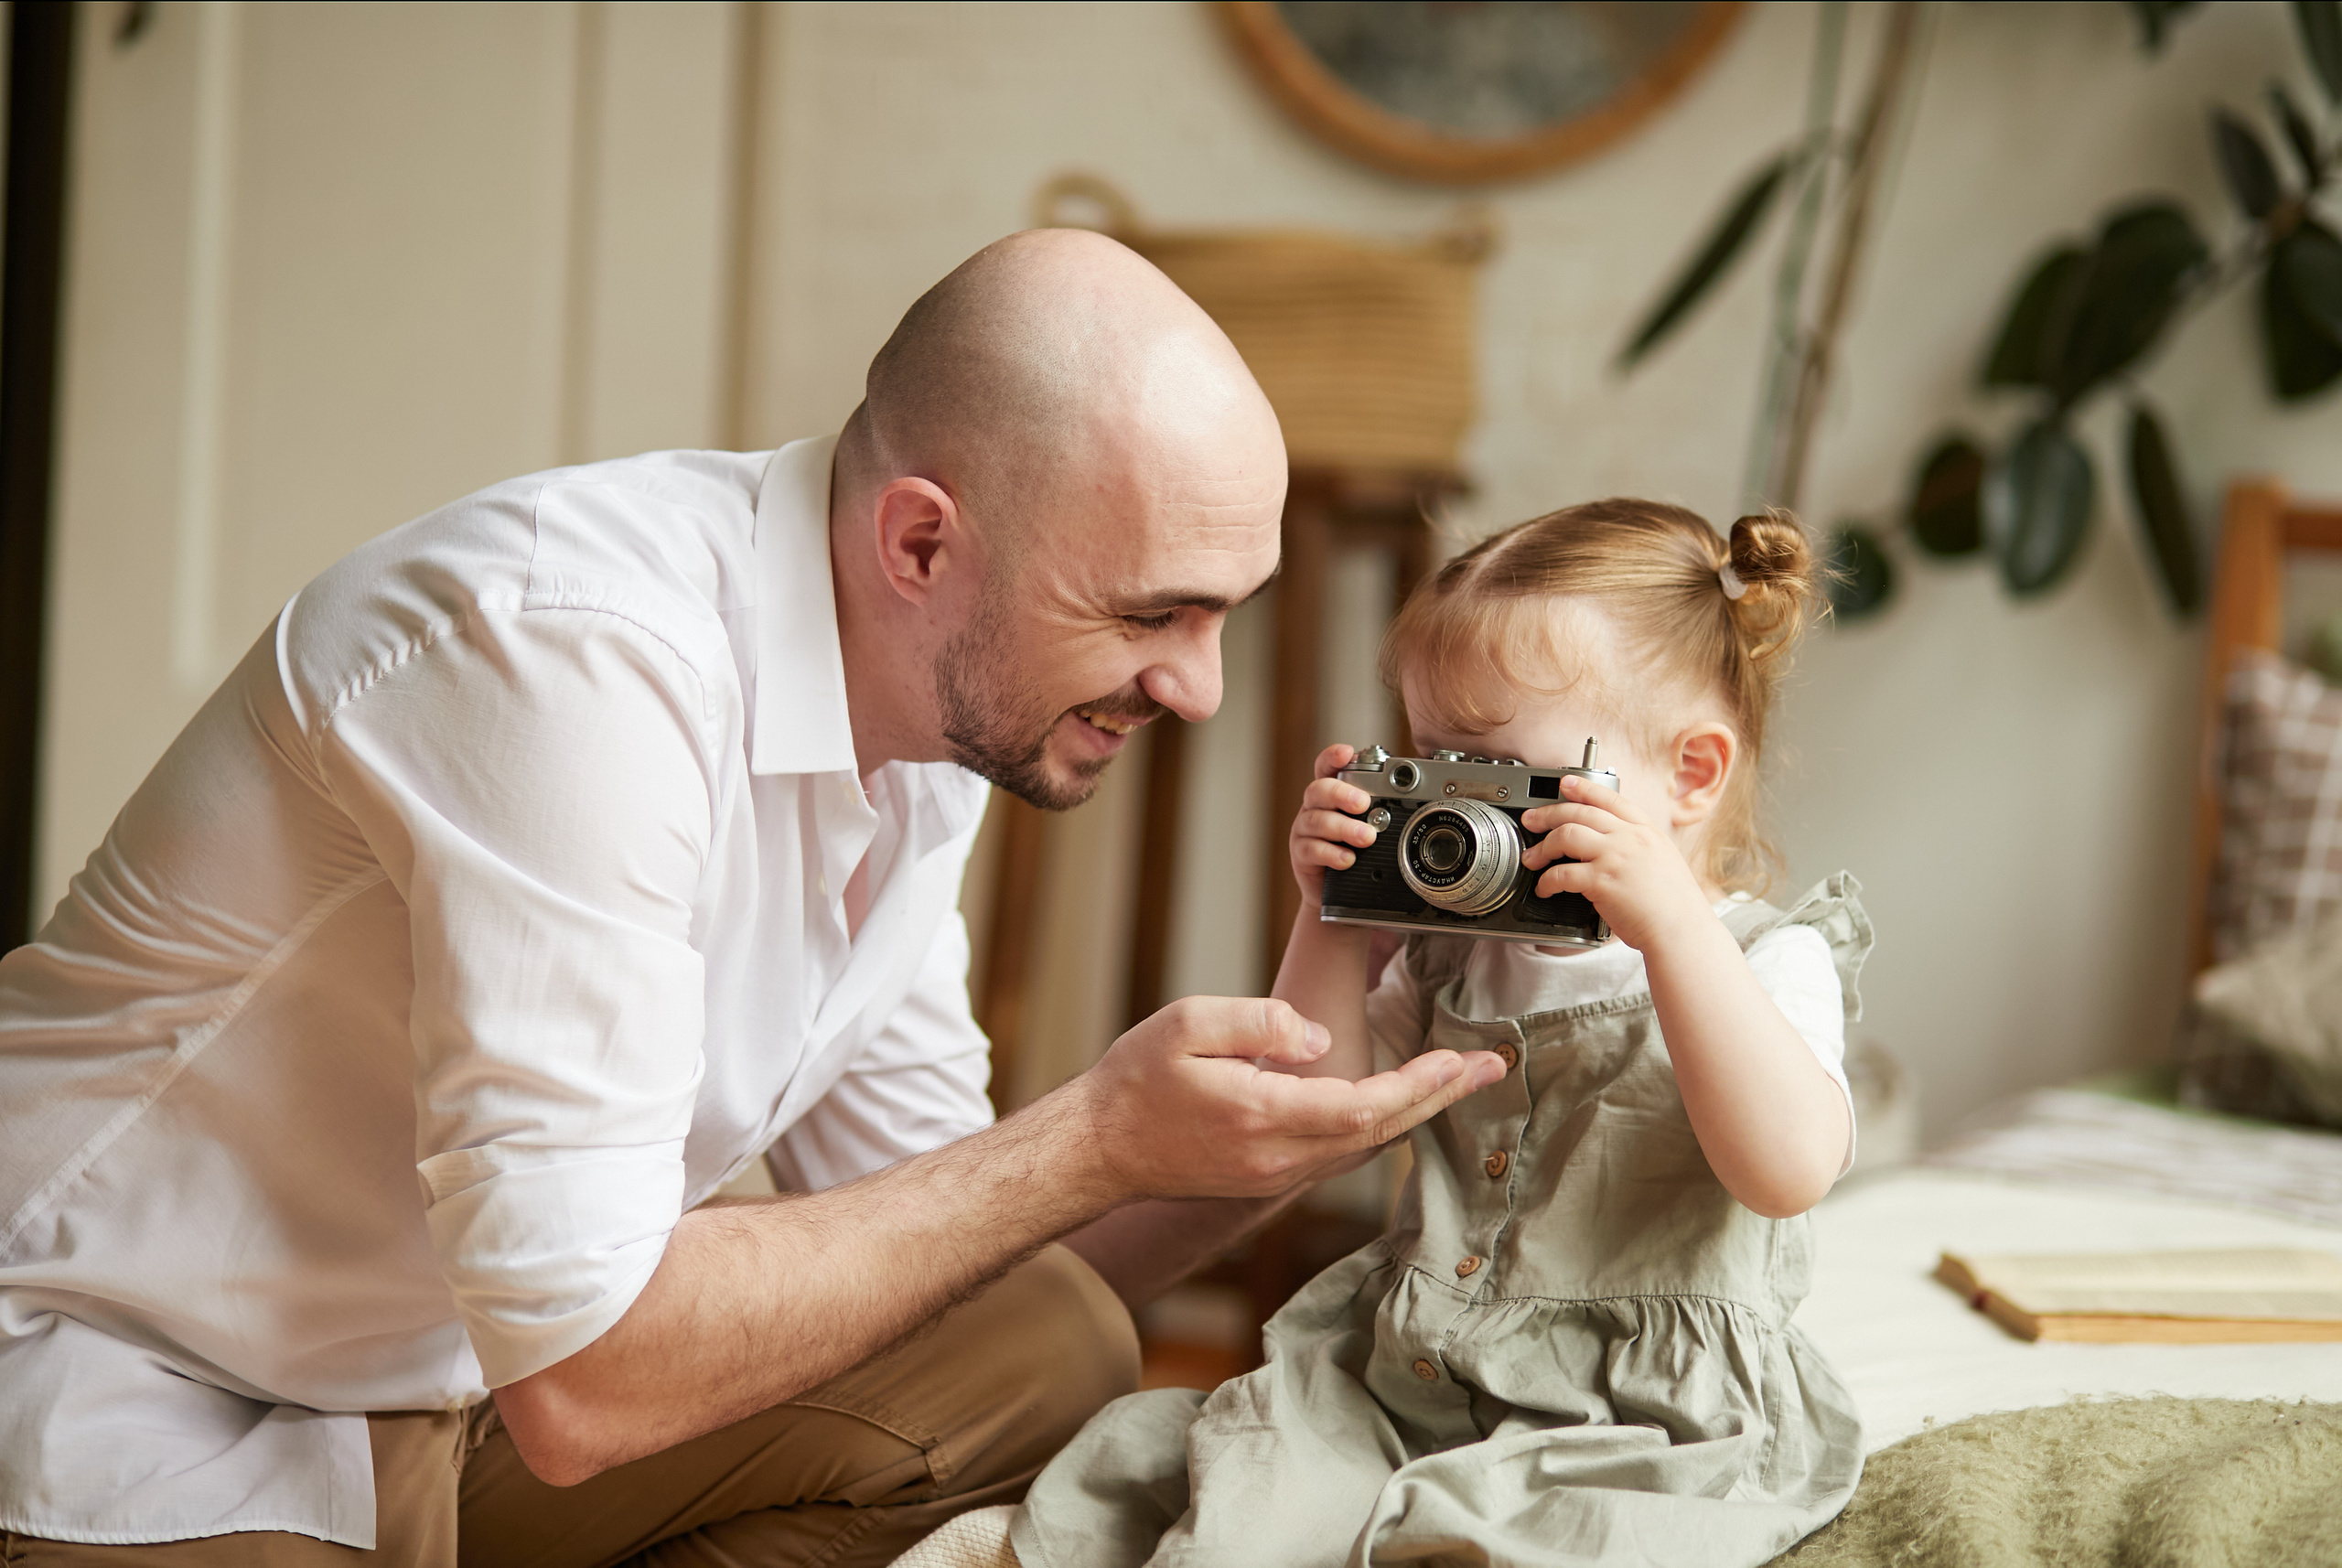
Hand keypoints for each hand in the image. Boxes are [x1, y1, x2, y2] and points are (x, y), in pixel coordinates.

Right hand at [1072, 994, 1506, 1201]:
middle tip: (1491, 1067)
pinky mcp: (1271, 1176)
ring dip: (1416, 1112)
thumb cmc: (1137, 1080)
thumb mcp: (1188, 1026)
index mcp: (1264, 1116)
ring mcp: (1278, 1175)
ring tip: (1460, 1078)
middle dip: (1440, 1098)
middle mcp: (1280, 1158)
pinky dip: (1381, 1125)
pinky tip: (1401, 1102)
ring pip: (1367, 1146)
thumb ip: (1259, 1022)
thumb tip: (1317, 1033)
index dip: (1421, 1085)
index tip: (1463, 1061)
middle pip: (1381, 1131)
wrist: (1100, 1149)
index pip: (1365, 1105)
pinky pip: (1343, 1152)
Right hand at [1290, 744, 1376, 908]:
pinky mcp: (1301, 855)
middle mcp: (1315, 807)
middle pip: (1319, 790)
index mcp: (1330, 795)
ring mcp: (1305, 830)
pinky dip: (1331, 854)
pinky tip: (1347, 859)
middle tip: (1363, 803)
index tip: (1346, 752)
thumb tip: (1418, 804)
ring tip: (1366, 837)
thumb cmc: (1357, 852)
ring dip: (1343, 827)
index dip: (1333, 757)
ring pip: (1317, 820)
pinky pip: (1311, 849)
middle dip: (1342, 794)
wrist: (1337, 892)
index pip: (1326, 768)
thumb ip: (1383, 813)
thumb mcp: (1369, 827)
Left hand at [1519, 774, 1711, 952]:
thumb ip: (1638, 847)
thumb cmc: (1675, 905)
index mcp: (1646, 831)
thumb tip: (1610, 845)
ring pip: (1566, 835)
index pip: (1610, 798)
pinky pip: (1562, 874)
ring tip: (1533, 858)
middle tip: (1531, 820)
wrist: (1682, 930)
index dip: (1584, 788)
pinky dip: (1546, 881)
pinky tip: (1544, 888)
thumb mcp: (1664, 860)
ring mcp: (1615, 857)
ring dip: (1542, 847)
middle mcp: (1630, 838)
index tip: (1566, 784)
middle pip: (1579, 812)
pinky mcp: (1601, 881)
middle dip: (1548, 813)